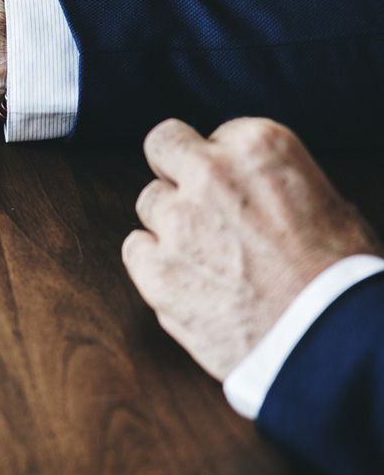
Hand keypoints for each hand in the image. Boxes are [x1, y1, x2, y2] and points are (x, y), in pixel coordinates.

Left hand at [122, 118, 381, 380]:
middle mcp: (210, 174)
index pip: (214, 134)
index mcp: (259, 147)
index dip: (225, 165)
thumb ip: (272, 181)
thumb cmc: (340, 276)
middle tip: (197, 201)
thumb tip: (251, 187)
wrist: (328, 340)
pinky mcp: (155, 269)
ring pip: (149, 202)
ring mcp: (177, 221)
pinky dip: (154, 263)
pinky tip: (189, 281)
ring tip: (208, 256)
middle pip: (163, 146)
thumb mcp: (328, 202)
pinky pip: (134, 249)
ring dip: (169, 223)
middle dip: (177, 169)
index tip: (237, 190)